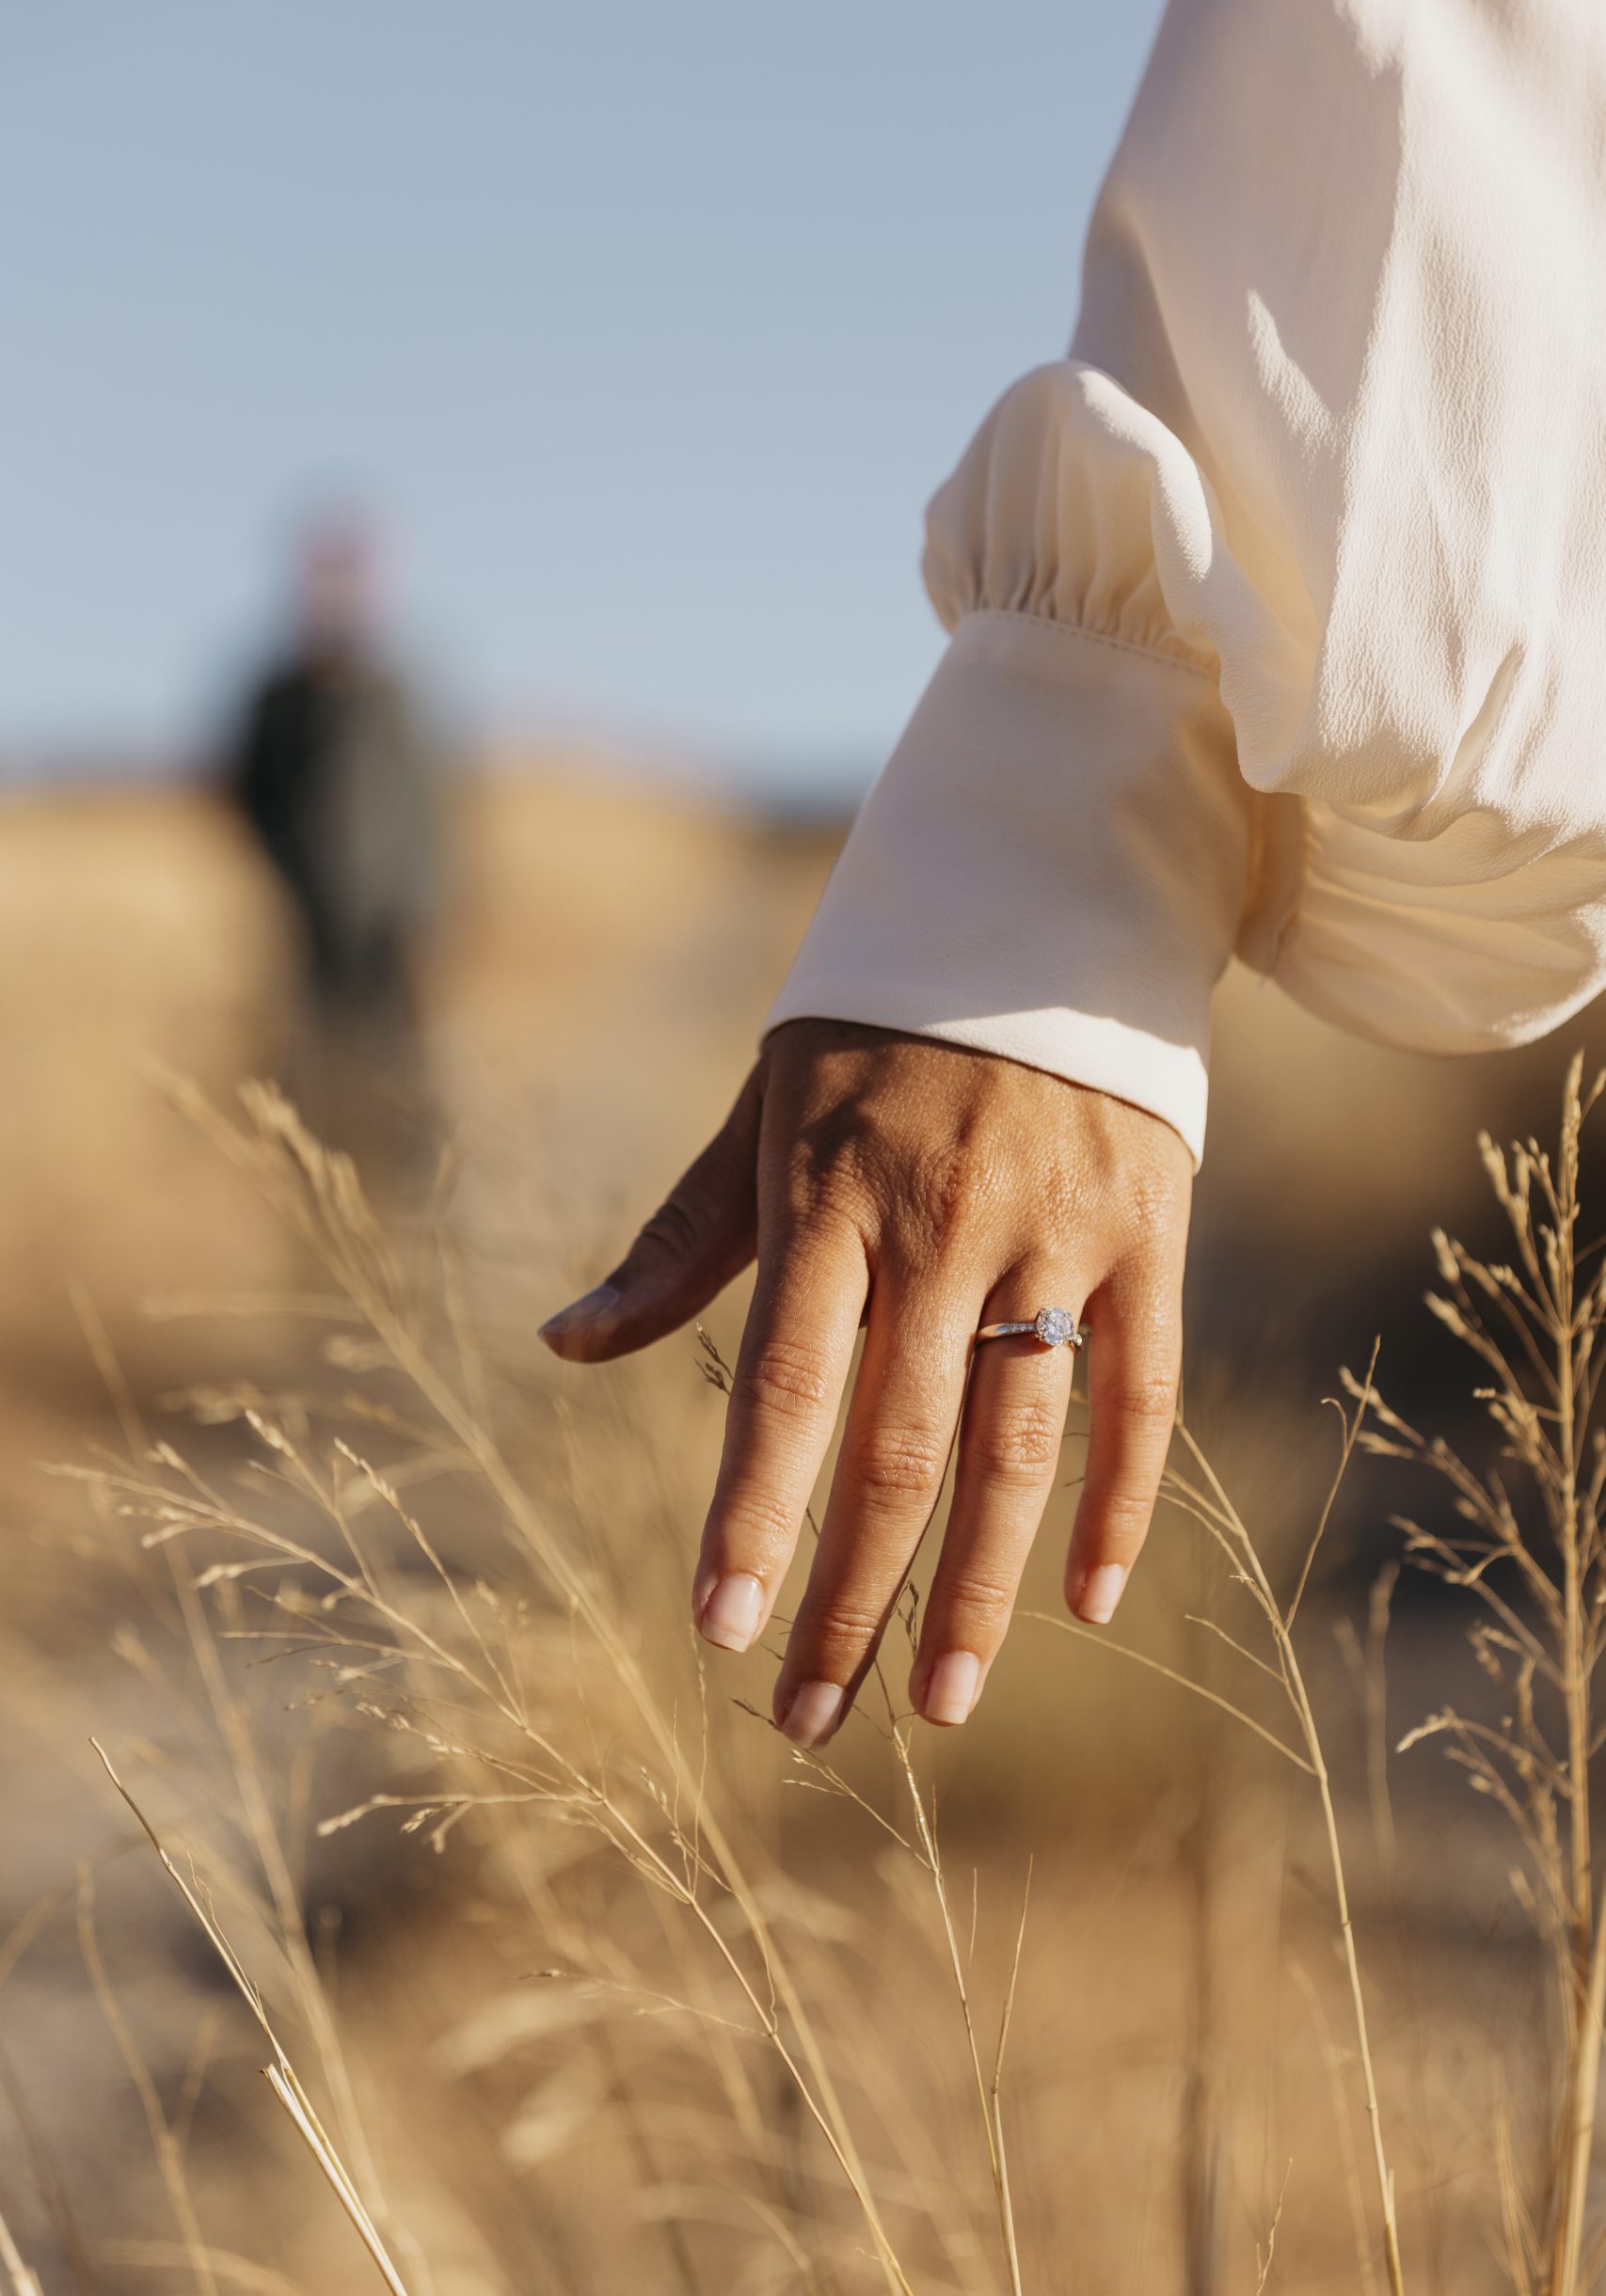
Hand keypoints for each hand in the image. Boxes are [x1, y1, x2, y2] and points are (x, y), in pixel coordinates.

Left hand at [539, 1020, 1189, 1745]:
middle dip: (851, 1595)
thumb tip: (563, 1347)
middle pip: (898, 1448)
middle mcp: (946, 1225)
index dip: (754, 1511)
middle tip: (809, 1717)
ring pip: (1017, 1445)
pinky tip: (1090, 1603)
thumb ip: (681, 1239)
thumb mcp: (766, 1110)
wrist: (1044, 903)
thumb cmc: (874, 1026)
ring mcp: (1057, 1235)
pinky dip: (1121, 1500)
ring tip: (940, 1704)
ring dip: (978, 1588)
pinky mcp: (1149, 1235)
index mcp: (832, 1194)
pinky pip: (1142, 1394)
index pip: (789, 1386)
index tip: (718, 1628)